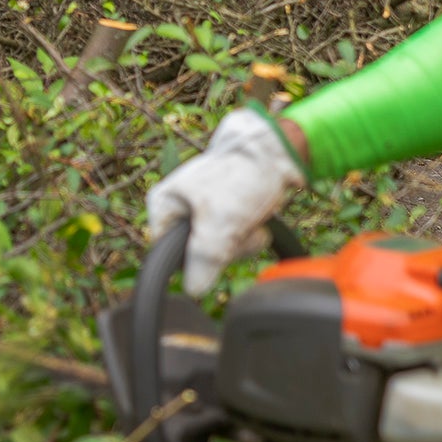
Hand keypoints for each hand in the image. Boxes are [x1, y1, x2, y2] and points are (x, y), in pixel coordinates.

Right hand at [143, 108, 305, 293]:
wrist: (276, 152)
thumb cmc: (242, 174)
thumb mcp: (221, 221)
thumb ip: (204, 258)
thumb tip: (194, 289)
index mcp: (164, 205)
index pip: (167, 255)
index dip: (195, 259)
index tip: (217, 244)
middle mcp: (179, 209)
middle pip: (196, 255)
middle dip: (225, 248)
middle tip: (239, 226)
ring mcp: (204, 212)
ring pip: (219, 250)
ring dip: (242, 242)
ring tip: (251, 218)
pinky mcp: (225, 214)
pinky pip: (234, 241)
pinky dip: (249, 235)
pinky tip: (257, 218)